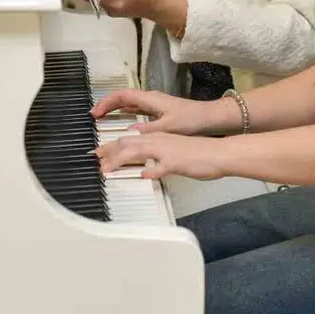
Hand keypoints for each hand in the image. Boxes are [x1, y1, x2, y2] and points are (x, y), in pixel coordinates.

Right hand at [91, 88, 227, 135]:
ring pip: (129, 102)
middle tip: (94, 115)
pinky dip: (125, 112)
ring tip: (103, 118)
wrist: (209, 118)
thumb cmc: (191, 120)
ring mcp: (154, 104)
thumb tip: (130, 132)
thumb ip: (148, 129)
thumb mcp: (168, 127)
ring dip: (115, 108)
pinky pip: (136, 108)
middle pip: (123, 97)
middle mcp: (150, 98)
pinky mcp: (158, 110)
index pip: (122, 96)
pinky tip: (122, 120)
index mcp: (150, 99)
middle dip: (107, 104)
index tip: (95, 113)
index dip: (106, 103)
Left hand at [95, 132, 226, 179]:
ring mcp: (168, 151)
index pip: (130, 139)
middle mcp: (160, 141)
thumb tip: (145, 168)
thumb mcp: (175, 155)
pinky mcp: (177, 162)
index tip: (99, 154)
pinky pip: (161, 166)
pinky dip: (151, 170)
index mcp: (159, 138)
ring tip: (107, 169)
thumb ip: (158, 160)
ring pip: (138, 150)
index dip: (111, 147)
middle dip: (108, 151)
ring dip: (120, 159)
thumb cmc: (200, 155)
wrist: (220, 153)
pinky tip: (143, 175)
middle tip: (94, 159)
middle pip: (128, 143)